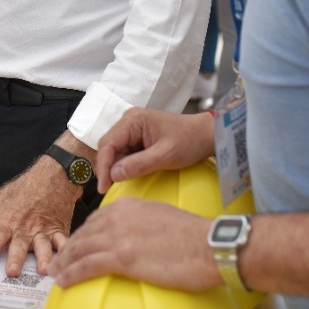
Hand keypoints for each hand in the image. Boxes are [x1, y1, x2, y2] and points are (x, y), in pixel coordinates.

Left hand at [0, 157, 80, 276]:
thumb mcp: (1, 198)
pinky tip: (67, 260)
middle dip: (16, 258)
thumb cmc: (25, 187)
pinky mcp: (59, 230)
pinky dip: (66, 251)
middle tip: (13, 272)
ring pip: (43, 247)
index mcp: (8, 221)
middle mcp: (25, 228)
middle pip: (19, 245)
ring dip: (43, 258)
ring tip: (44, 270)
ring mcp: (43, 230)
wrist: (53, 176)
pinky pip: (63, 241)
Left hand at [48, 198, 219, 290]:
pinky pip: (86, 266)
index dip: (81, 236)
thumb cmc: (192, 235)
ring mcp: (117, 237)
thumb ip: (139, 221)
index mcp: (126, 206)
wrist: (207, 244)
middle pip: (83, 235)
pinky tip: (63, 281)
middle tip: (57, 261)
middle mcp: (117, 218)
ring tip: (55, 273)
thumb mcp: (159, 215)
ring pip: (79, 250)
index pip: (94, 221)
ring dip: (63, 263)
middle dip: (67, 250)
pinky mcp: (121, 257)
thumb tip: (134, 235)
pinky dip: (71, 274)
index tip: (75, 246)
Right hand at [96, 108, 214, 193]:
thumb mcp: (165, 155)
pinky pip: (125, 153)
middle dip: (107, 168)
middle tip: (108, 189)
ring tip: (118, 184)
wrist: (206, 134)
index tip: (103, 187)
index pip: (108, 143)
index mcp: (133, 120)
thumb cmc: (190, 140)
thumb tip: (114, 174)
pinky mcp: (138, 137)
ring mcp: (133, 129)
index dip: (103, 166)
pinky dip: (125, 165)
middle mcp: (129, 121)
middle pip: (108, 147)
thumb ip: (139, 164)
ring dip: (116, 167)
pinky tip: (128, 175)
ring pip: (115, 151)